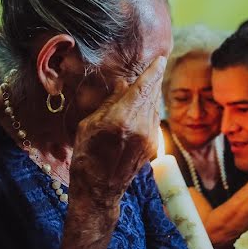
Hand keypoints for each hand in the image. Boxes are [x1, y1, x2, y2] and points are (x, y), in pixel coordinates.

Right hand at [69, 56, 166, 206]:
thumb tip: (124, 84)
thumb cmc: (86, 155)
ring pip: (155, 107)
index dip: (153, 72)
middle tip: (155, 66)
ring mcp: (149, 138)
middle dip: (153, 80)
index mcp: (121, 119)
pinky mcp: (153, 146)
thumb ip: (110, 103)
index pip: (143, 88)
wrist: (99, 189)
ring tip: (146, 85)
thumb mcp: (90, 124)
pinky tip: (142, 106)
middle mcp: (140, 127)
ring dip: (151, 95)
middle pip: (152, 95)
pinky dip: (150, 109)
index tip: (161, 58)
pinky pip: (154, 119)